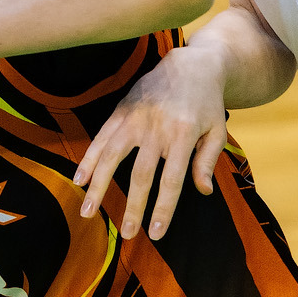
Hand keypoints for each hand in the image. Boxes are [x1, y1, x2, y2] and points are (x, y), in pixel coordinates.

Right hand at [72, 42, 229, 240]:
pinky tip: (80, 179)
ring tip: (88, 212)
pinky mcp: (122, 109)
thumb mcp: (217, 130)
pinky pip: (101, 137)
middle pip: (141, 174)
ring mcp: (135, 117)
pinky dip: (89, 159)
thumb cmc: (207, 102)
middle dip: (133, 207)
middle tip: (126, 234)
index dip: (163, 209)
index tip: (155, 233)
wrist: (190, 63)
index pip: (171, 180)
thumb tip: (202, 192)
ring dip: (99, 186)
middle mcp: (157, 127)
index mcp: (183, 134)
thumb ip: (207, 161)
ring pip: (112, 156)